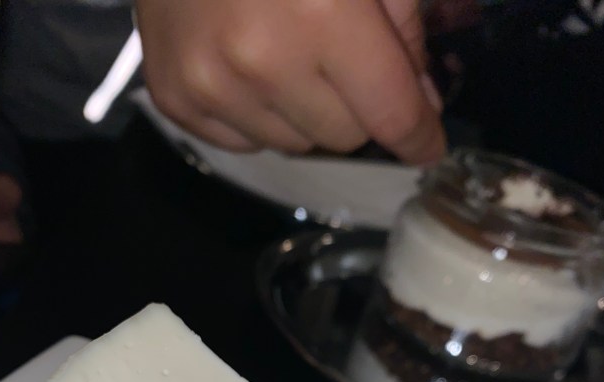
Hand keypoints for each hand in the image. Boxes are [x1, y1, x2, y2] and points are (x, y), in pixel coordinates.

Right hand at [136, 0, 444, 163]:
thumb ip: (403, 25)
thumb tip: (420, 101)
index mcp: (321, 14)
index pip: (391, 112)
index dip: (419, 135)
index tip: (428, 144)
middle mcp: (262, 61)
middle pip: (344, 137)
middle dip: (354, 105)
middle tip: (336, 54)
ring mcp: (211, 84)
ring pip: (294, 145)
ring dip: (302, 111)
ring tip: (282, 49)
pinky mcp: (175, 97)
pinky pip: (244, 142)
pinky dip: (256, 113)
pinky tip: (244, 63)